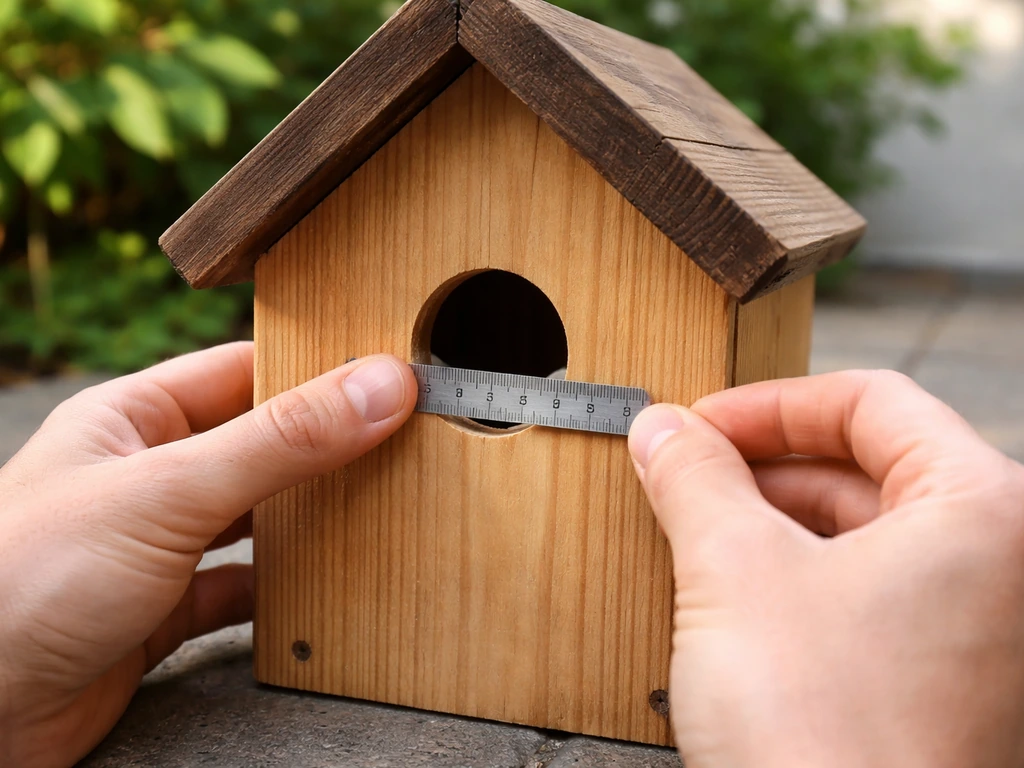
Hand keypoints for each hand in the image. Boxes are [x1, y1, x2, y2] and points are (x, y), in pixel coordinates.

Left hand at [0, 343, 416, 767]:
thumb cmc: (23, 579)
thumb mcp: (168, 492)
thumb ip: (279, 441)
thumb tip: (377, 387)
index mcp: (133, 418)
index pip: (243, 371)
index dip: (315, 368)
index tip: (388, 372)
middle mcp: (147, 477)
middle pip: (257, 445)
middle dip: (323, 447)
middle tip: (401, 442)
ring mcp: (155, 547)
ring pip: (254, 519)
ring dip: (307, 520)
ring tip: (375, 509)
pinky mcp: (161, 614)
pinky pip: (240, 591)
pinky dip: (281, 591)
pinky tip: (320, 589)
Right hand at [629, 371, 1023, 767]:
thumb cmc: (826, 743)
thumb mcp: (734, 574)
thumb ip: (694, 479)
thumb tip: (662, 432)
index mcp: (988, 513)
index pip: (872, 404)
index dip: (769, 406)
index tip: (697, 425)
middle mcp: (1006, 570)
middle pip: (869, 469)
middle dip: (763, 469)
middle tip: (682, 478)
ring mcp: (984, 636)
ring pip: (866, 538)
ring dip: (773, 526)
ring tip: (696, 537)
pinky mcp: (950, 688)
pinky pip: (870, 600)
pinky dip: (799, 583)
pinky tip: (735, 602)